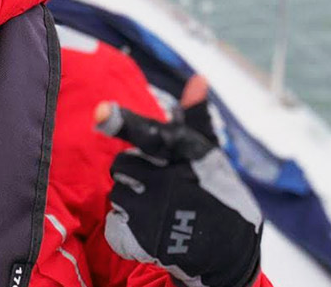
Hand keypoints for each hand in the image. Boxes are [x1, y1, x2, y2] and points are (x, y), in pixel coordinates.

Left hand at [95, 75, 262, 286]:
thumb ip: (196, 117)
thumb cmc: (217, 193)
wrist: (230, 252)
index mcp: (185, 153)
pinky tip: (151, 229)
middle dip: (134, 172)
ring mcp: (156, 211)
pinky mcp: (144, 239)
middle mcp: (169, 180)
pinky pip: (114, 223)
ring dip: (131, 200)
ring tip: (159, 209)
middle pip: (121, 164)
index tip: (101, 112)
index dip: (122, 121)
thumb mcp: (210, 153)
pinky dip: (126, 227)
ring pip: (117, 194)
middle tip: (159, 184)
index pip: (148, 133)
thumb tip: (198, 78)